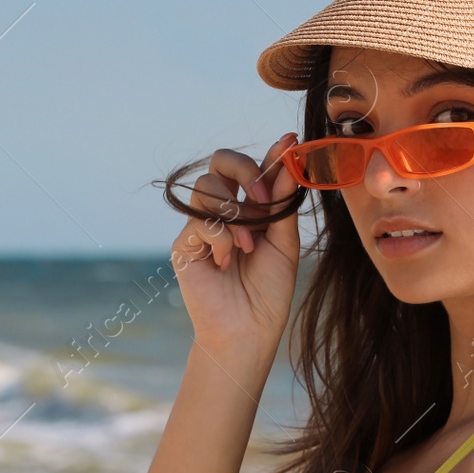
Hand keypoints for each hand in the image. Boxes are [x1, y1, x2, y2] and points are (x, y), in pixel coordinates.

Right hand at [169, 133, 301, 361]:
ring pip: (206, 186)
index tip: (289, 142)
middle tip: (262, 197)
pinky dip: (221, 238)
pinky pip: (200, 220)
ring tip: (248, 245)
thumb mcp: (285, 243)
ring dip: (234, 212)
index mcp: (250, 209)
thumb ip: (282, 202)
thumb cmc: (269, 292)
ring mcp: (201, 227)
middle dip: (244, 170)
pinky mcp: (184, 244)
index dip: (271, 154)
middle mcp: (224, 213)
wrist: (249, 330)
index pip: (254, 170)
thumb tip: (289, 160)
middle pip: (220, 162)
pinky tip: (227, 261)